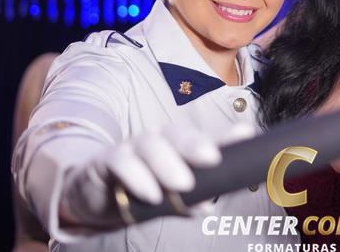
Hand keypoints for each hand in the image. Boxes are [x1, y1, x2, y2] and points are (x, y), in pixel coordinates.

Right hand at [59, 126, 222, 228]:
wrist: (92, 195)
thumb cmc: (138, 190)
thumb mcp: (167, 196)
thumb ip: (188, 199)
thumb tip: (208, 206)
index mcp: (176, 147)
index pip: (203, 138)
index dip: (225, 136)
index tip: (247, 134)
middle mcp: (156, 141)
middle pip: (178, 136)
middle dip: (196, 145)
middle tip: (213, 158)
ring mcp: (131, 148)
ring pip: (151, 146)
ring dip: (168, 164)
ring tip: (183, 184)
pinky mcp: (106, 161)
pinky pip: (122, 163)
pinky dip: (137, 177)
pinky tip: (150, 193)